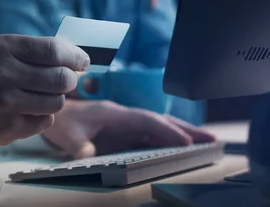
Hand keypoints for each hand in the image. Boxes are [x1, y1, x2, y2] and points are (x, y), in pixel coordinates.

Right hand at [0, 35, 89, 147]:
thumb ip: (30, 51)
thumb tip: (72, 56)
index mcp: (2, 48)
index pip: (55, 51)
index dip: (76, 56)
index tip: (83, 60)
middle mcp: (5, 74)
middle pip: (62, 78)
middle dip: (69, 78)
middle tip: (66, 79)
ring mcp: (7, 104)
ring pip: (57, 102)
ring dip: (55, 98)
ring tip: (41, 94)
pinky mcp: (8, 128)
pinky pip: (45, 121)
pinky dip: (43, 115)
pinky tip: (28, 109)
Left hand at [42, 100, 215, 158]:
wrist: (58, 114)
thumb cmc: (64, 122)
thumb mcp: (67, 135)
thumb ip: (79, 145)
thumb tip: (90, 155)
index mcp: (115, 113)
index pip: (146, 120)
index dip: (166, 130)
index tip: (185, 140)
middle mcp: (126, 117)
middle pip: (161, 120)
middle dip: (186, 129)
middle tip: (212, 139)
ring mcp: (128, 124)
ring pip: (160, 127)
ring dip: (183, 134)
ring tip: (208, 142)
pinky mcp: (127, 133)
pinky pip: (153, 136)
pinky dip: (170, 140)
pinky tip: (185, 148)